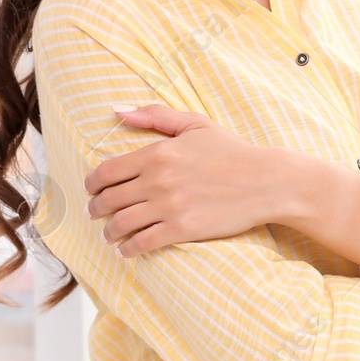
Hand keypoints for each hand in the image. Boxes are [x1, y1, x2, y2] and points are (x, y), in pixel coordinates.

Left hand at [85, 102, 291, 256]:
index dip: (92, 185)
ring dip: (109, 232)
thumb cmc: (233, 152)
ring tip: (111, 235)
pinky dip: (128, 248)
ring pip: (120, 224)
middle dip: (96, 210)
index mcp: (158, 153)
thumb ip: (156, 116)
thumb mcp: (197, 124)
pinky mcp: (182, 228)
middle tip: (97, 214)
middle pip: (108, 200)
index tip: (93, 191)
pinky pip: (141, 243)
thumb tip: (119, 112)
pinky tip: (129, 248)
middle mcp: (158, 179)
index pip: (106, 171)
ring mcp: (169, 205)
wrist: (267, 181)